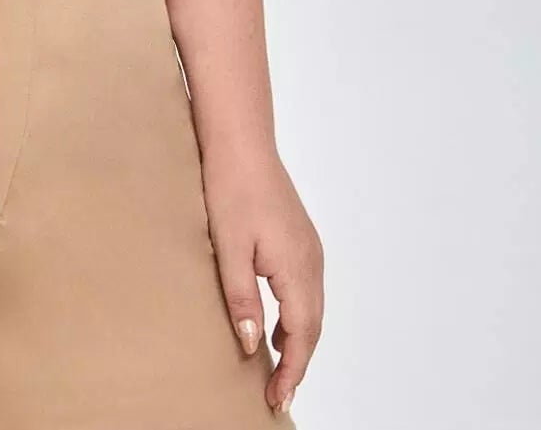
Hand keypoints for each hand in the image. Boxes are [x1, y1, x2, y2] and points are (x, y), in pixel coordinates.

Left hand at [200, 144, 323, 416]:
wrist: (241, 140)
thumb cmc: (230, 187)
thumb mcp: (228, 247)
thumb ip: (241, 298)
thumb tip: (251, 344)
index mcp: (297, 267)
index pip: (302, 335)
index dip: (293, 372)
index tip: (278, 400)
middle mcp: (312, 261)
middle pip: (312, 326)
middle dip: (298, 363)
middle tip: (277, 394)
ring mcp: (309, 248)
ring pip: (311, 308)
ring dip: (298, 340)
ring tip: (277, 367)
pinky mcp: (300, 238)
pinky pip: (305, 289)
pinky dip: (296, 315)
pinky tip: (277, 322)